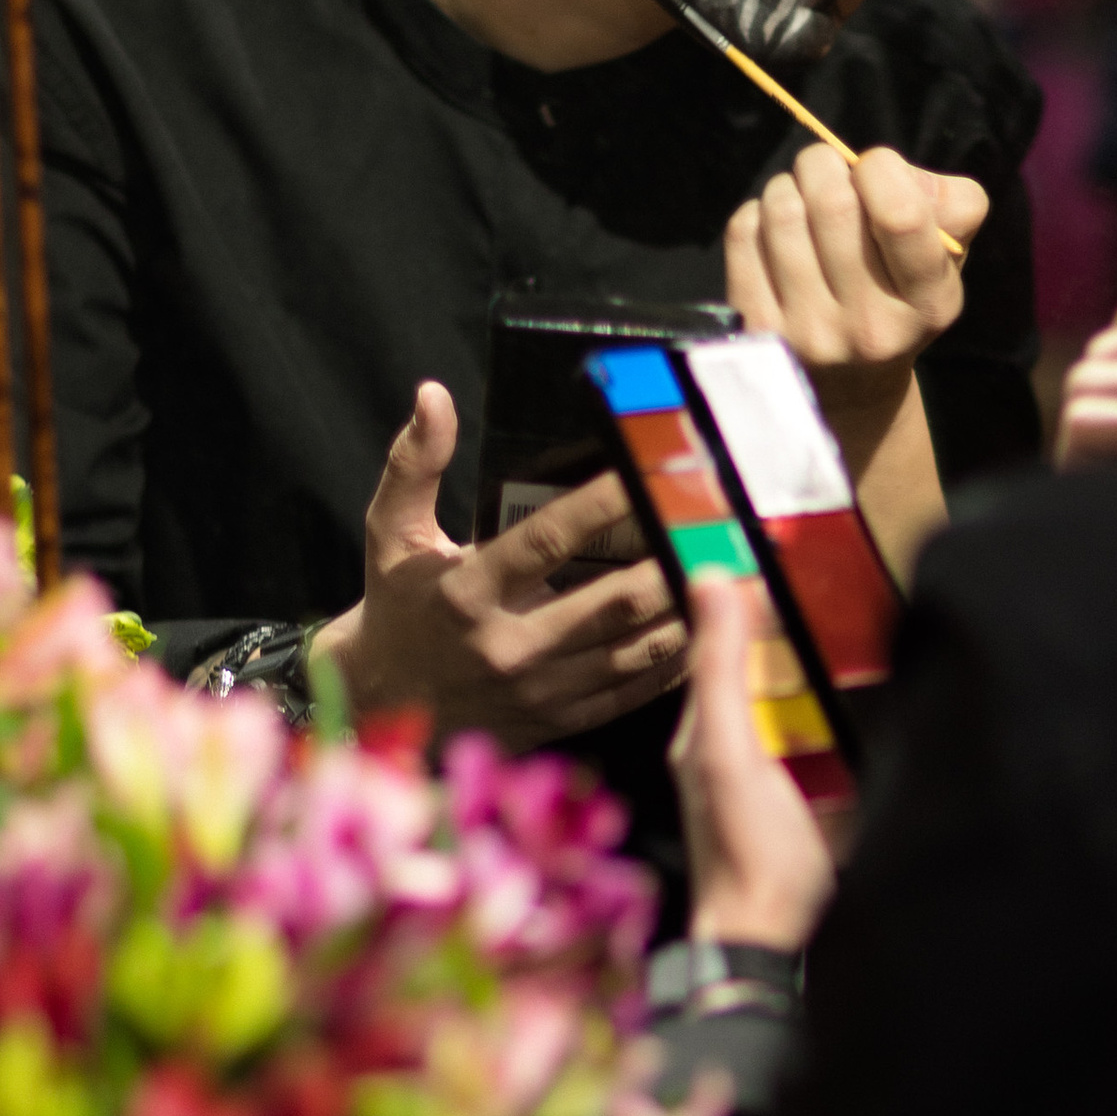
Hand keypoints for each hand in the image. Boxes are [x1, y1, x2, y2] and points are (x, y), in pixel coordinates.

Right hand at [311, 383, 685, 745]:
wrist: (385, 701)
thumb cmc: (398, 604)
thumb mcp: (391, 531)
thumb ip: (414, 464)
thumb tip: (433, 396)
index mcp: (467, 593)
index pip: (546, 540)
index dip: (600, 504)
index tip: (644, 471)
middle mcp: (508, 645)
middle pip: (611, 602)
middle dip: (669, 560)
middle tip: (714, 525)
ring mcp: (540, 690)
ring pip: (634, 648)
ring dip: (686, 610)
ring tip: (731, 571)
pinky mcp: (562, 718)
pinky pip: (633, 689)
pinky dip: (675, 659)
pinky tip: (708, 626)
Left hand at [668, 573, 837, 951]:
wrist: (779, 943)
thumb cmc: (744, 856)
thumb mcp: (730, 749)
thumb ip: (722, 669)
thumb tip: (713, 579)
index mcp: (705, 729)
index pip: (720, 638)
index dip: (742, 591)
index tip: (774, 542)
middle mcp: (738, 747)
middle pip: (767, 664)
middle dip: (794, 622)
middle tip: (830, 571)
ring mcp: (781, 774)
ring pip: (803, 698)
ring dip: (828, 663)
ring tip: (863, 618)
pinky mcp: (820, 799)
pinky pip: (837, 738)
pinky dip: (853, 709)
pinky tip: (880, 692)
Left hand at [725, 140, 986, 429]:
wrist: (851, 384)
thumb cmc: (900, 295)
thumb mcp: (947, 257)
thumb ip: (952, 204)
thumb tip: (886, 170)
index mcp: (929, 303)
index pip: (901, 215)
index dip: (881, 169)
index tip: (876, 171)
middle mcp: (870, 327)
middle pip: (831, 202)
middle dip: (824, 165)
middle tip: (828, 174)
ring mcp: (809, 334)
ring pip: (782, 211)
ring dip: (788, 187)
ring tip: (802, 203)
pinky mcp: (758, 331)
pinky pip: (744, 233)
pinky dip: (757, 214)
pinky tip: (777, 233)